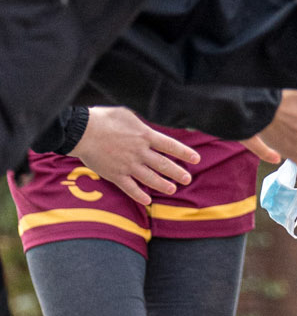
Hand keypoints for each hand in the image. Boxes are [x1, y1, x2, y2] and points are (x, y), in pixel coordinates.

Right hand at [74, 108, 198, 206]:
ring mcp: (128, 165)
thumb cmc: (103, 119)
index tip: (196, 159)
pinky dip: (139, 195)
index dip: (185, 153)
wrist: (82, 131)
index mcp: (145, 135)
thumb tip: (149, 130)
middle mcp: (140, 152)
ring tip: (172, 189)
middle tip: (187, 179)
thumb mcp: (127, 115)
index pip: (170, 146)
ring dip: (163, 185)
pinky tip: (147, 200)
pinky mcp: (115, 175)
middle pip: (164, 165)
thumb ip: (141, 126)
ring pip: (150, 178)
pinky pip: (130, 188)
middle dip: (178, 173)